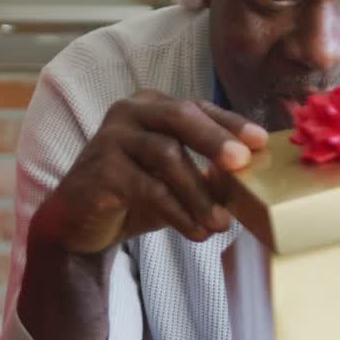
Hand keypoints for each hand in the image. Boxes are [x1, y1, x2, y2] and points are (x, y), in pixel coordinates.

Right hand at [32, 90, 267, 253]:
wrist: (77, 223)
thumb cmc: (131, 195)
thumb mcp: (172, 178)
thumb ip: (204, 169)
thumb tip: (252, 178)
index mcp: (149, 106)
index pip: (196, 108)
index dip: (230, 123)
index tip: (261, 141)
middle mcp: (128, 112)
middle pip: (180, 117)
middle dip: (216, 140)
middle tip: (243, 164)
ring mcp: (111, 138)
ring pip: (167, 155)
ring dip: (199, 192)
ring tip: (221, 223)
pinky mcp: (102, 169)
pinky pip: (149, 188)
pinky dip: (178, 212)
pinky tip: (196, 233)